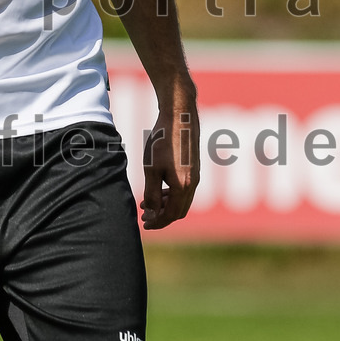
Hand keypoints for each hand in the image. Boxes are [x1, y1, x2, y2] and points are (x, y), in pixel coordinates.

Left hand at [140, 96, 199, 229]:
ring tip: (147, 202)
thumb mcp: (152, 169)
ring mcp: (195, 176)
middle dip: (162, 216)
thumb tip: (151, 213)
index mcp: (183, 187)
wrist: (179, 116)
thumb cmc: (163, 142)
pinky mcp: (194, 167)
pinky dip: (171, 194)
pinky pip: (184, 189)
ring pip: (182, 200)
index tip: (144, 223)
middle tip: (145, 216)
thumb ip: (152, 194)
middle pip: (179, 211)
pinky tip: (159, 187)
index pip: (171, 214)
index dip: (157, 222)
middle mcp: (193, 184)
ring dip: (166, 205)